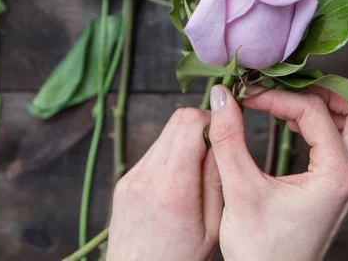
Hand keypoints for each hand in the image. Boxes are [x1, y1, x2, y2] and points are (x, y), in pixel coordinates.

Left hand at [107, 107, 222, 260]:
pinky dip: (169, 156)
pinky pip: (152, 153)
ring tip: (195, 171)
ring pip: (165, 133)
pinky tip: (176, 183)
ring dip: (184, 140)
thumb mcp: (213, 227)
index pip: (191, 121)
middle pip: (177, 119)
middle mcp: (148, 175)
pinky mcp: (124, 182)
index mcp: (174, 186)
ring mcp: (132, 177)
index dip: (212, 120)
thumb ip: (217, 179)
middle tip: (212, 149)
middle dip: (200, 125)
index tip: (223, 134)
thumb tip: (220, 140)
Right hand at [208, 84, 347, 260]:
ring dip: (326, 104)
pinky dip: (322, 122)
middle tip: (287, 90)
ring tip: (287, 103)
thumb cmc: (259, 251)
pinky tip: (292, 125)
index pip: (314, 110)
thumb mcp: (239, 191)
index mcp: (337, 175)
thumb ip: (228, 139)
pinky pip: (345, 138)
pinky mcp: (340, 185)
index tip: (247, 96)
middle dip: (326, 90)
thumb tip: (221, 96)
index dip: (278, 96)